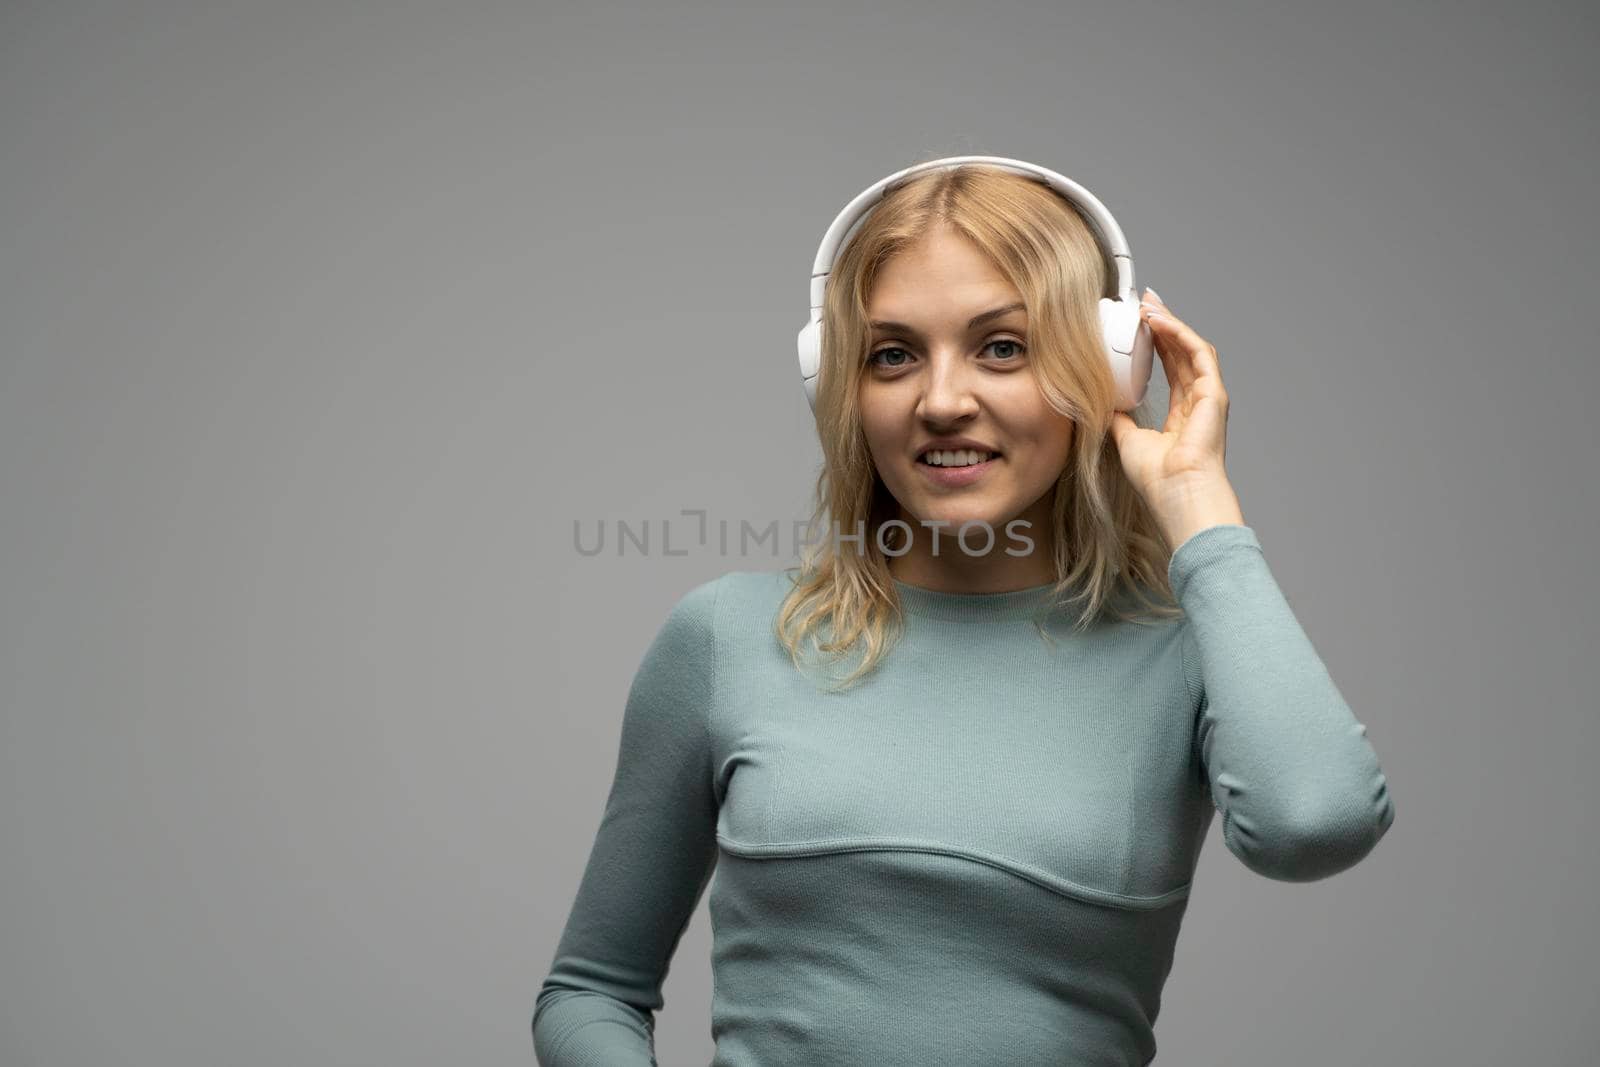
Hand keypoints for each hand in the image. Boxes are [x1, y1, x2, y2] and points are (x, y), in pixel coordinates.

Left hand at [1108, 289, 1244, 546]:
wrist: (1178, 493)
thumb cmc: (1158, 478)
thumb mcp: (1128, 441)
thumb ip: (1120, 420)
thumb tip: (1103, 404)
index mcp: (1183, 414)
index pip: (1171, 368)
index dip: (1156, 344)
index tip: (1139, 325)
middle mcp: (1198, 402)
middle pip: (1181, 353)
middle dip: (1163, 325)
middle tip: (1143, 303)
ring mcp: (1209, 397)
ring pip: (1190, 348)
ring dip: (1170, 323)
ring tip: (1148, 306)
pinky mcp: (1214, 393)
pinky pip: (1198, 353)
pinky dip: (1179, 334)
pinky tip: (1160, 320)